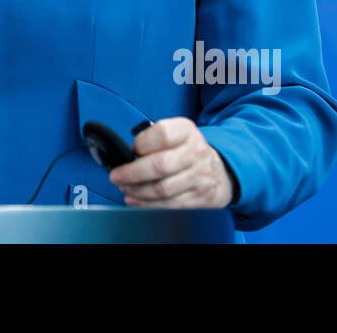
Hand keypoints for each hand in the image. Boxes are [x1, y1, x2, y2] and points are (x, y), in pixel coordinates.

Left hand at [108, 117, 233, 207]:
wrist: (220, 172)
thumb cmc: (186, 151)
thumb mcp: (175, 134)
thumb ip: (153, 139)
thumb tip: (127, 156)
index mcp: (187, 131)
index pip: (162, 134)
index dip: (142, 144)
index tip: (131, 151)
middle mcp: (197, 152)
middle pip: (160, 165)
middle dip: (132, 173)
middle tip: (117, 176)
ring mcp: (201, 176)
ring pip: (163, 189)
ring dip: (138, 191)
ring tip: (125, 189)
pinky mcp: (201, 198)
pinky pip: (170, 205)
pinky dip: (148, 205)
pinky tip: (137, 200)